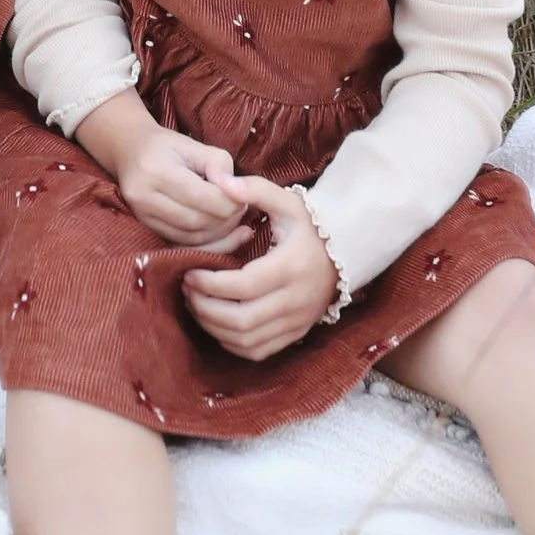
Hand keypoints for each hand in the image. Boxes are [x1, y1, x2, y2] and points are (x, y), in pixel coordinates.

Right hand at [104, 122, 251, 248]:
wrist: (130, 152)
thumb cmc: (167, 147)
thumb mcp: (194, 145)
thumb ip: (218, 164)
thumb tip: (236, 191)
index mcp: (156, 170)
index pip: (201, 197)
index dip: (229, 202)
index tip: (244, 197)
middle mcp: (143, 196)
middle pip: (196, 221)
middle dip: (226, 220)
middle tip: (242, 209)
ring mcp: (142, 216)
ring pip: (190, 238)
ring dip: (219, 234)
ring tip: (233, 219)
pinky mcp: (146, 228)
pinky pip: (182, 245)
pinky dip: (205, 243)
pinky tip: (222, 234)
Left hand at [184, 178, 337, 361]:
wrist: (347, 252)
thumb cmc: (310, 225)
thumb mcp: (287, 201)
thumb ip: (255, 189)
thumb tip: (221, 183)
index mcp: (291, 267)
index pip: (242, 286)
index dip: (209, 283)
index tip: (189, 272)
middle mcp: (296, 300)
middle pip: (241, 319)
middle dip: (205, 308)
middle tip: (187, 290)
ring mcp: (297, 321)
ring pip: (246, 340)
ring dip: (213, 327)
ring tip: (196, 304)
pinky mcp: (296, 334)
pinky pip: (258, 351)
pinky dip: (231, 342)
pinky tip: (217, 323)